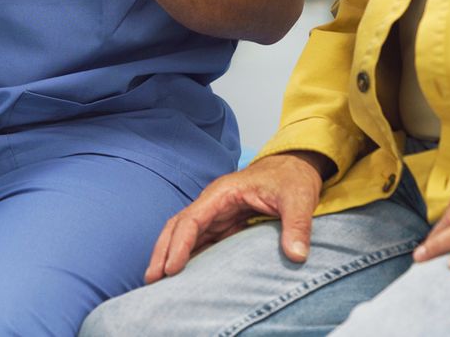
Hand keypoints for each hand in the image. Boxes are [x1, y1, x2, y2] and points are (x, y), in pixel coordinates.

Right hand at [144, 152, 330, 283]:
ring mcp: (217, 214)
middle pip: (178, 226)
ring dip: (170, 255)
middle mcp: (214, 203)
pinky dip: (187, 256)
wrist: (295, 168)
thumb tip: (296, 255)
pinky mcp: (224, 224)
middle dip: (162, 251)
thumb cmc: (293, 178)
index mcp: (224, 193)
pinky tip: (182, 276)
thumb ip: (297, 225)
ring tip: (157, 282)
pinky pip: (200, 241)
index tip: (171, 268)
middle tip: (151, 279)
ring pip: (185, 235)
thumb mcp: (299, 199)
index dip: (179, 244)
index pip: (192, 218)